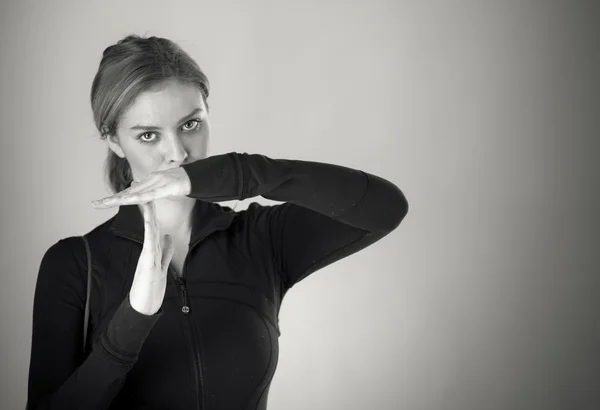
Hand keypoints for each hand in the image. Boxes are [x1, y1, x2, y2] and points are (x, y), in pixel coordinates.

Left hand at [91, 167, 191, 208]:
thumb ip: (157, 190)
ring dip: (118, 199)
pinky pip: (148, 195)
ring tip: (105, 203)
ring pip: (134, 194)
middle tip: (94, 204)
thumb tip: (148, 194)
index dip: (116, 197)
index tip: (102, 203)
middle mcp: (149, 182)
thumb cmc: (183, 181)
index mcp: (149, 184)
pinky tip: (127, 200)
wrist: (195, 177)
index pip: (129, 192)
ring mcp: (155, 185)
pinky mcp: (163, 188)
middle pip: (127, 193)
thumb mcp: (166, 187)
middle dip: (110, 199)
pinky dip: (137, 197)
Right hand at [129, 200, 174, 314]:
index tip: (150, 196)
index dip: (153, 211)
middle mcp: (149, 251)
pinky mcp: (148, 265)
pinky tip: (151, 224)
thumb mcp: (162, 265)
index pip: (154, 226)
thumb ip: (166, 251)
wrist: (142, 307)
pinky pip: (150, 247)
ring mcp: (147, 258)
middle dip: (147, 207)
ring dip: (148, 217)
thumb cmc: (150, 288)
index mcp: (153, 250)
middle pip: (150, 225)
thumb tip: (169, 237)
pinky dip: (151, 234)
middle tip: (141, 188)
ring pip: (149, 233)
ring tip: (145, 200)